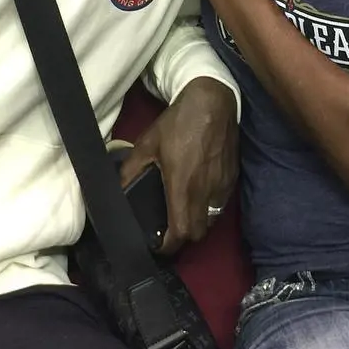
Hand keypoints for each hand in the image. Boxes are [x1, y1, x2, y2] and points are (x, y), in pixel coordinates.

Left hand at [118, 77, 237, 254]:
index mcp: (182, 186)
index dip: (168, 246)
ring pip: (211, 220)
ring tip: (182, 213)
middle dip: (183, 238)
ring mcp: (222, 186)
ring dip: (197, 223)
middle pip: (198, 233)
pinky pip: (220, 204)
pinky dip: (209, 208)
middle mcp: (205, 192)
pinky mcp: (232, 178)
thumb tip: (117, 191)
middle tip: (168, 230)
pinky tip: (197, 194)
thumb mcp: (147, 144)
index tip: (158, 245)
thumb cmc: (178, 123)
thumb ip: (130, 170)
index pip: (180, 232)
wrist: (212, 102)